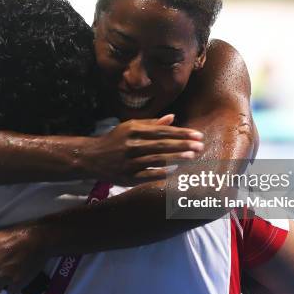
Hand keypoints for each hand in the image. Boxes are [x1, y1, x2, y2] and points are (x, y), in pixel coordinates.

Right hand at [84, 114, 204, 185]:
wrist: (92, 157)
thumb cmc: (115, 140)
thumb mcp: (130, 127)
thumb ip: (152, 123)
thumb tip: (173, 117)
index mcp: (134, 129)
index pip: (163, 131)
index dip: (182, 133)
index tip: (197, 135)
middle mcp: (132, 144)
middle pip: (162, 144)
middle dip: (183, 144)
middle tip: (200, 146)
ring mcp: (129, 161)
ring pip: (157, 159)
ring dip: (176, 158)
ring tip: (192, 156)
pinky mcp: (127, 176)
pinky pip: (148, 174)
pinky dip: (162, 172)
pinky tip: (175, 171)